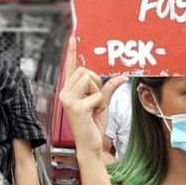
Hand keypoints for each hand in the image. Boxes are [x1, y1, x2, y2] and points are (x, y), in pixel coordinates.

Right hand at [58, 35, 125, 159]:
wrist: (90, 146)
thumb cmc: (93, 126)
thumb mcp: (102, 103)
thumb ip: (108, 88)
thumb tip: (120, 76)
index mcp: (69, 90)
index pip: (70, 67)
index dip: (71, 52)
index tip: (73, 38)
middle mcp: (65, 93)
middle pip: (85, 71)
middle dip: (96, 83)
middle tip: (97, 100)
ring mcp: (68, 99)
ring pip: (90, 80)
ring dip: (98, 93)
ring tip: (95, 108)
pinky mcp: (75, 107)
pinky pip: (96, 95)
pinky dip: (101, 104)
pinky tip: (95, 114)